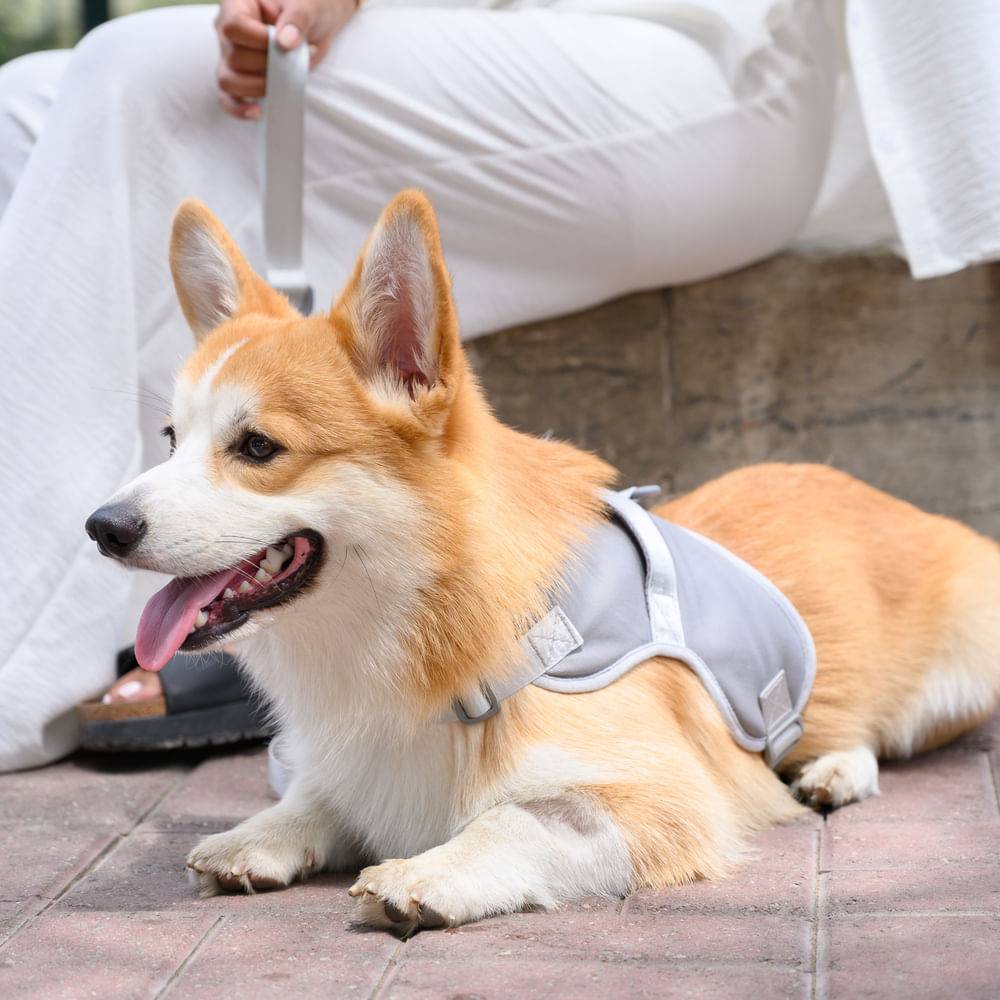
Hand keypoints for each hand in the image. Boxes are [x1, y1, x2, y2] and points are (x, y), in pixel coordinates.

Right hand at [215, 0, 359, 118]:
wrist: (315, 24)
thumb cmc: (309, 8)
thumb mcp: (308, 6)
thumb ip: (297, 19)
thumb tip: (284, 42)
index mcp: (238, 4)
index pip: (233, 27)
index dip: (258, 42)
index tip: (282, 44)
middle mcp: (227, 30)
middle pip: (234, 58)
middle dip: (265, 66)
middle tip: (288, 60)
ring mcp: (230, 55)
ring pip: (228, 80)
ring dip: (257, 88)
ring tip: (280, 82)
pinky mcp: (240, 77)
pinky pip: (228, 97)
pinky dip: (240, 108)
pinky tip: (257, 113)